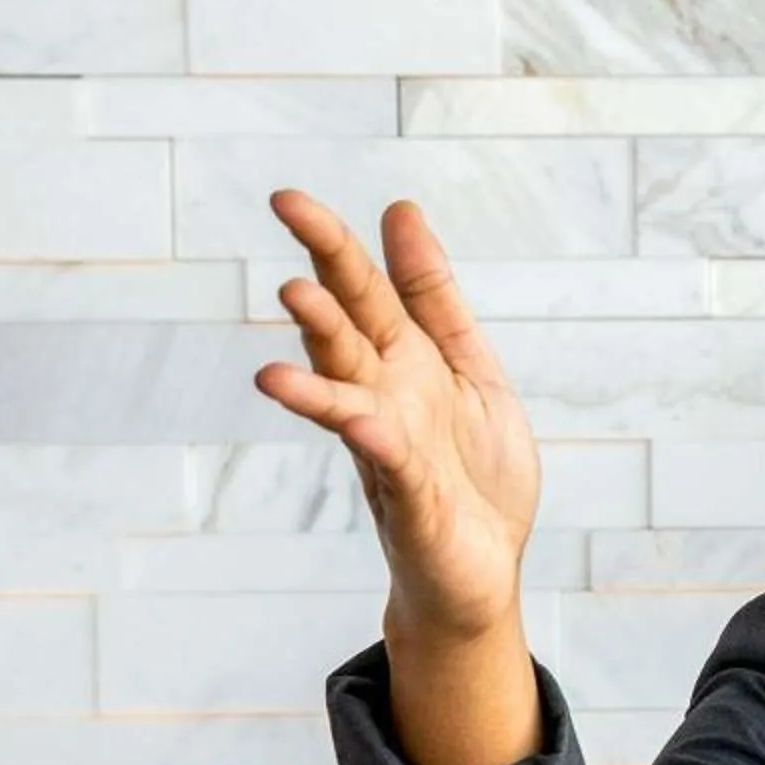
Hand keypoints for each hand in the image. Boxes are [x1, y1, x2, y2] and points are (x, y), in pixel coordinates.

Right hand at [251, 189, 539, 643]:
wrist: (478, 567)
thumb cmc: (471, 468)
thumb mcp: (470, 367)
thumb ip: (434, 298)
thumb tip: (400, 209)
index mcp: (402, 360)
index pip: (361, 290)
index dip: (331, 243)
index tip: (286, 197)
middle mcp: (383, 397)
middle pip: (345, 329)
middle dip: (320, 276)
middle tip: (287, 219)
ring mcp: (389, 448)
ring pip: (344, 396)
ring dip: (315, 366)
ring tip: (291, 315)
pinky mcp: (412, 500)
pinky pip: (391, 463)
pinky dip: (376, 438)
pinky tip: (362, 417)